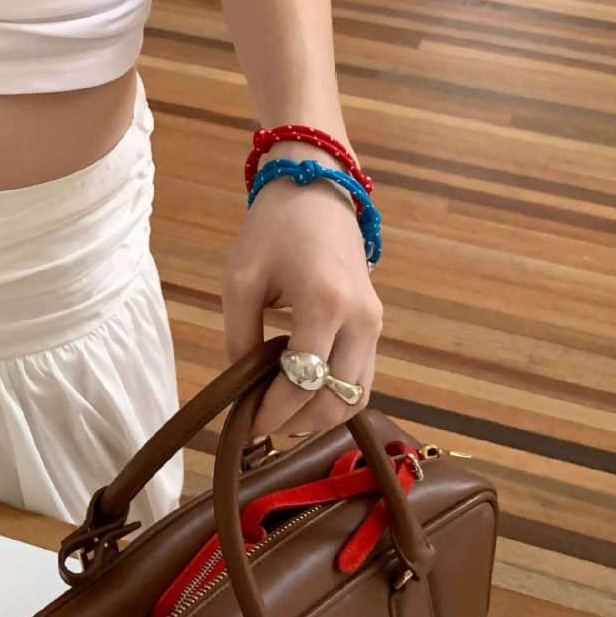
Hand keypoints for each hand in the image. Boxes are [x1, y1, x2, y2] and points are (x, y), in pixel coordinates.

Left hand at [221, 151, 381, 447]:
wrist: (316, 190)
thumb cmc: (273, 229)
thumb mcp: (241, 279)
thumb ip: (239, 338)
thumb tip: (239, 388)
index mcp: (325, 303)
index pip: (303, 382)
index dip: (272, 412)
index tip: (246, 426)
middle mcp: (360, 319)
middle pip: (335, 400)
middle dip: (296, 421)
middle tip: (259, 422)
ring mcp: (374, 323)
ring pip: (356, 397)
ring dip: (318, 416)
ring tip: (279, 412)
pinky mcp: (376, 323)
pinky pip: (362, 378)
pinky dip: (334, 396)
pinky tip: (301, 393)